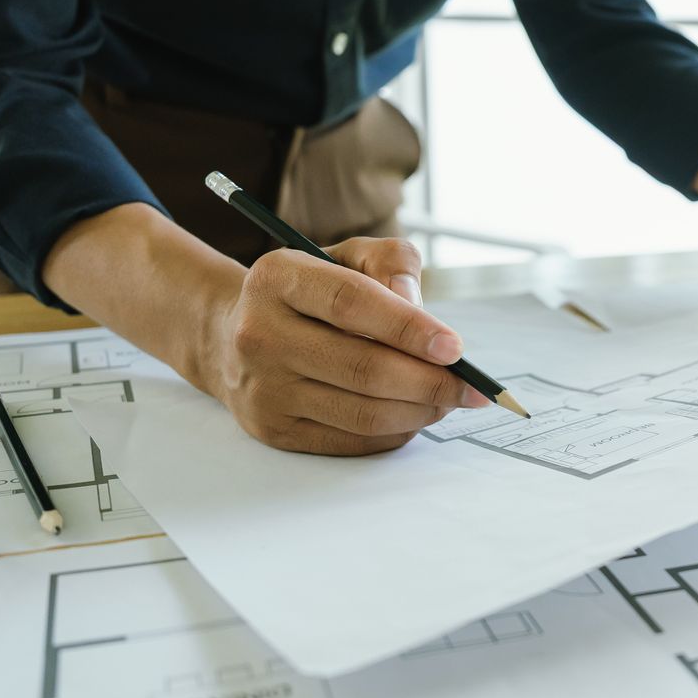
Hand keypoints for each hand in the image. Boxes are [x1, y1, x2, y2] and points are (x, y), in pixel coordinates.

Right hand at [209, 237, 489, 454]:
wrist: (230, 335)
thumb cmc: (309, 294)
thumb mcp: (346, 256)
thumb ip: (391, 262)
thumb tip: (416, 305)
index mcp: (277, 279)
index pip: (351, 303)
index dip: (410, 328)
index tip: (455, 347)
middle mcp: (260, 334)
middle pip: (363, 368)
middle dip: (429, 382)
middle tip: (467, 387)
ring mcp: (264, 388)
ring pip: (362, 414)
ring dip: (419, 412)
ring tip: (446, 400)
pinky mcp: (273, 429)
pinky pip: (351, 441)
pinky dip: (395, 432)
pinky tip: (413, 415)